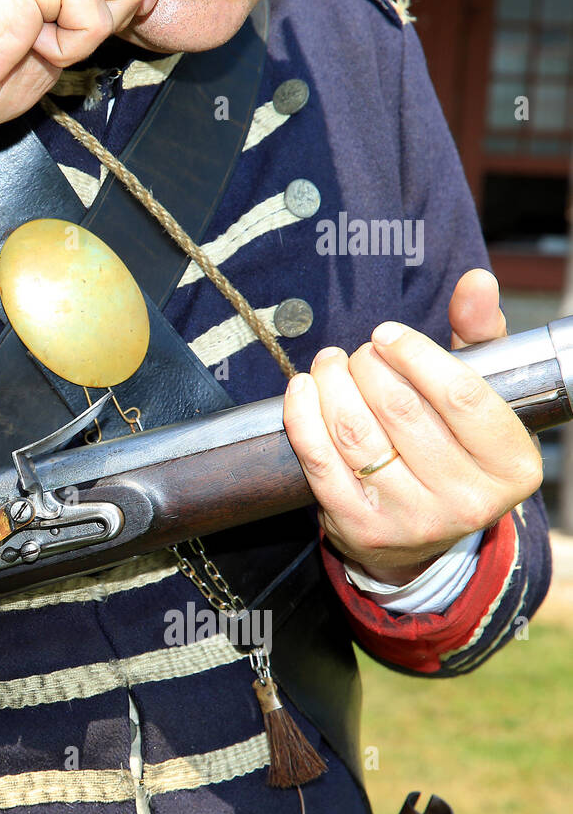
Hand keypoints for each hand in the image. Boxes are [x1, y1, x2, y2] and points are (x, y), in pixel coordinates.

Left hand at [281, 269, 542, 585]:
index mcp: (512, 466)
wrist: (421, 532)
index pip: (461, 395)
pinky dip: (302, 416)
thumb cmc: (452, 444)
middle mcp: (467, 500)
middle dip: (367, 366)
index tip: (387, 334)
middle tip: (359, 354)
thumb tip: (474, 282)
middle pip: (400, 409)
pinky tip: (302, 389)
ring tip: (329, 364)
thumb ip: (481, 336)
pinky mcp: (360, 528)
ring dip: (331, 385)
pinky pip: (318, 461)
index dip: (416, 354)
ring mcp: (411, 520)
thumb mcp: (480, 396)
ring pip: (354, 432)